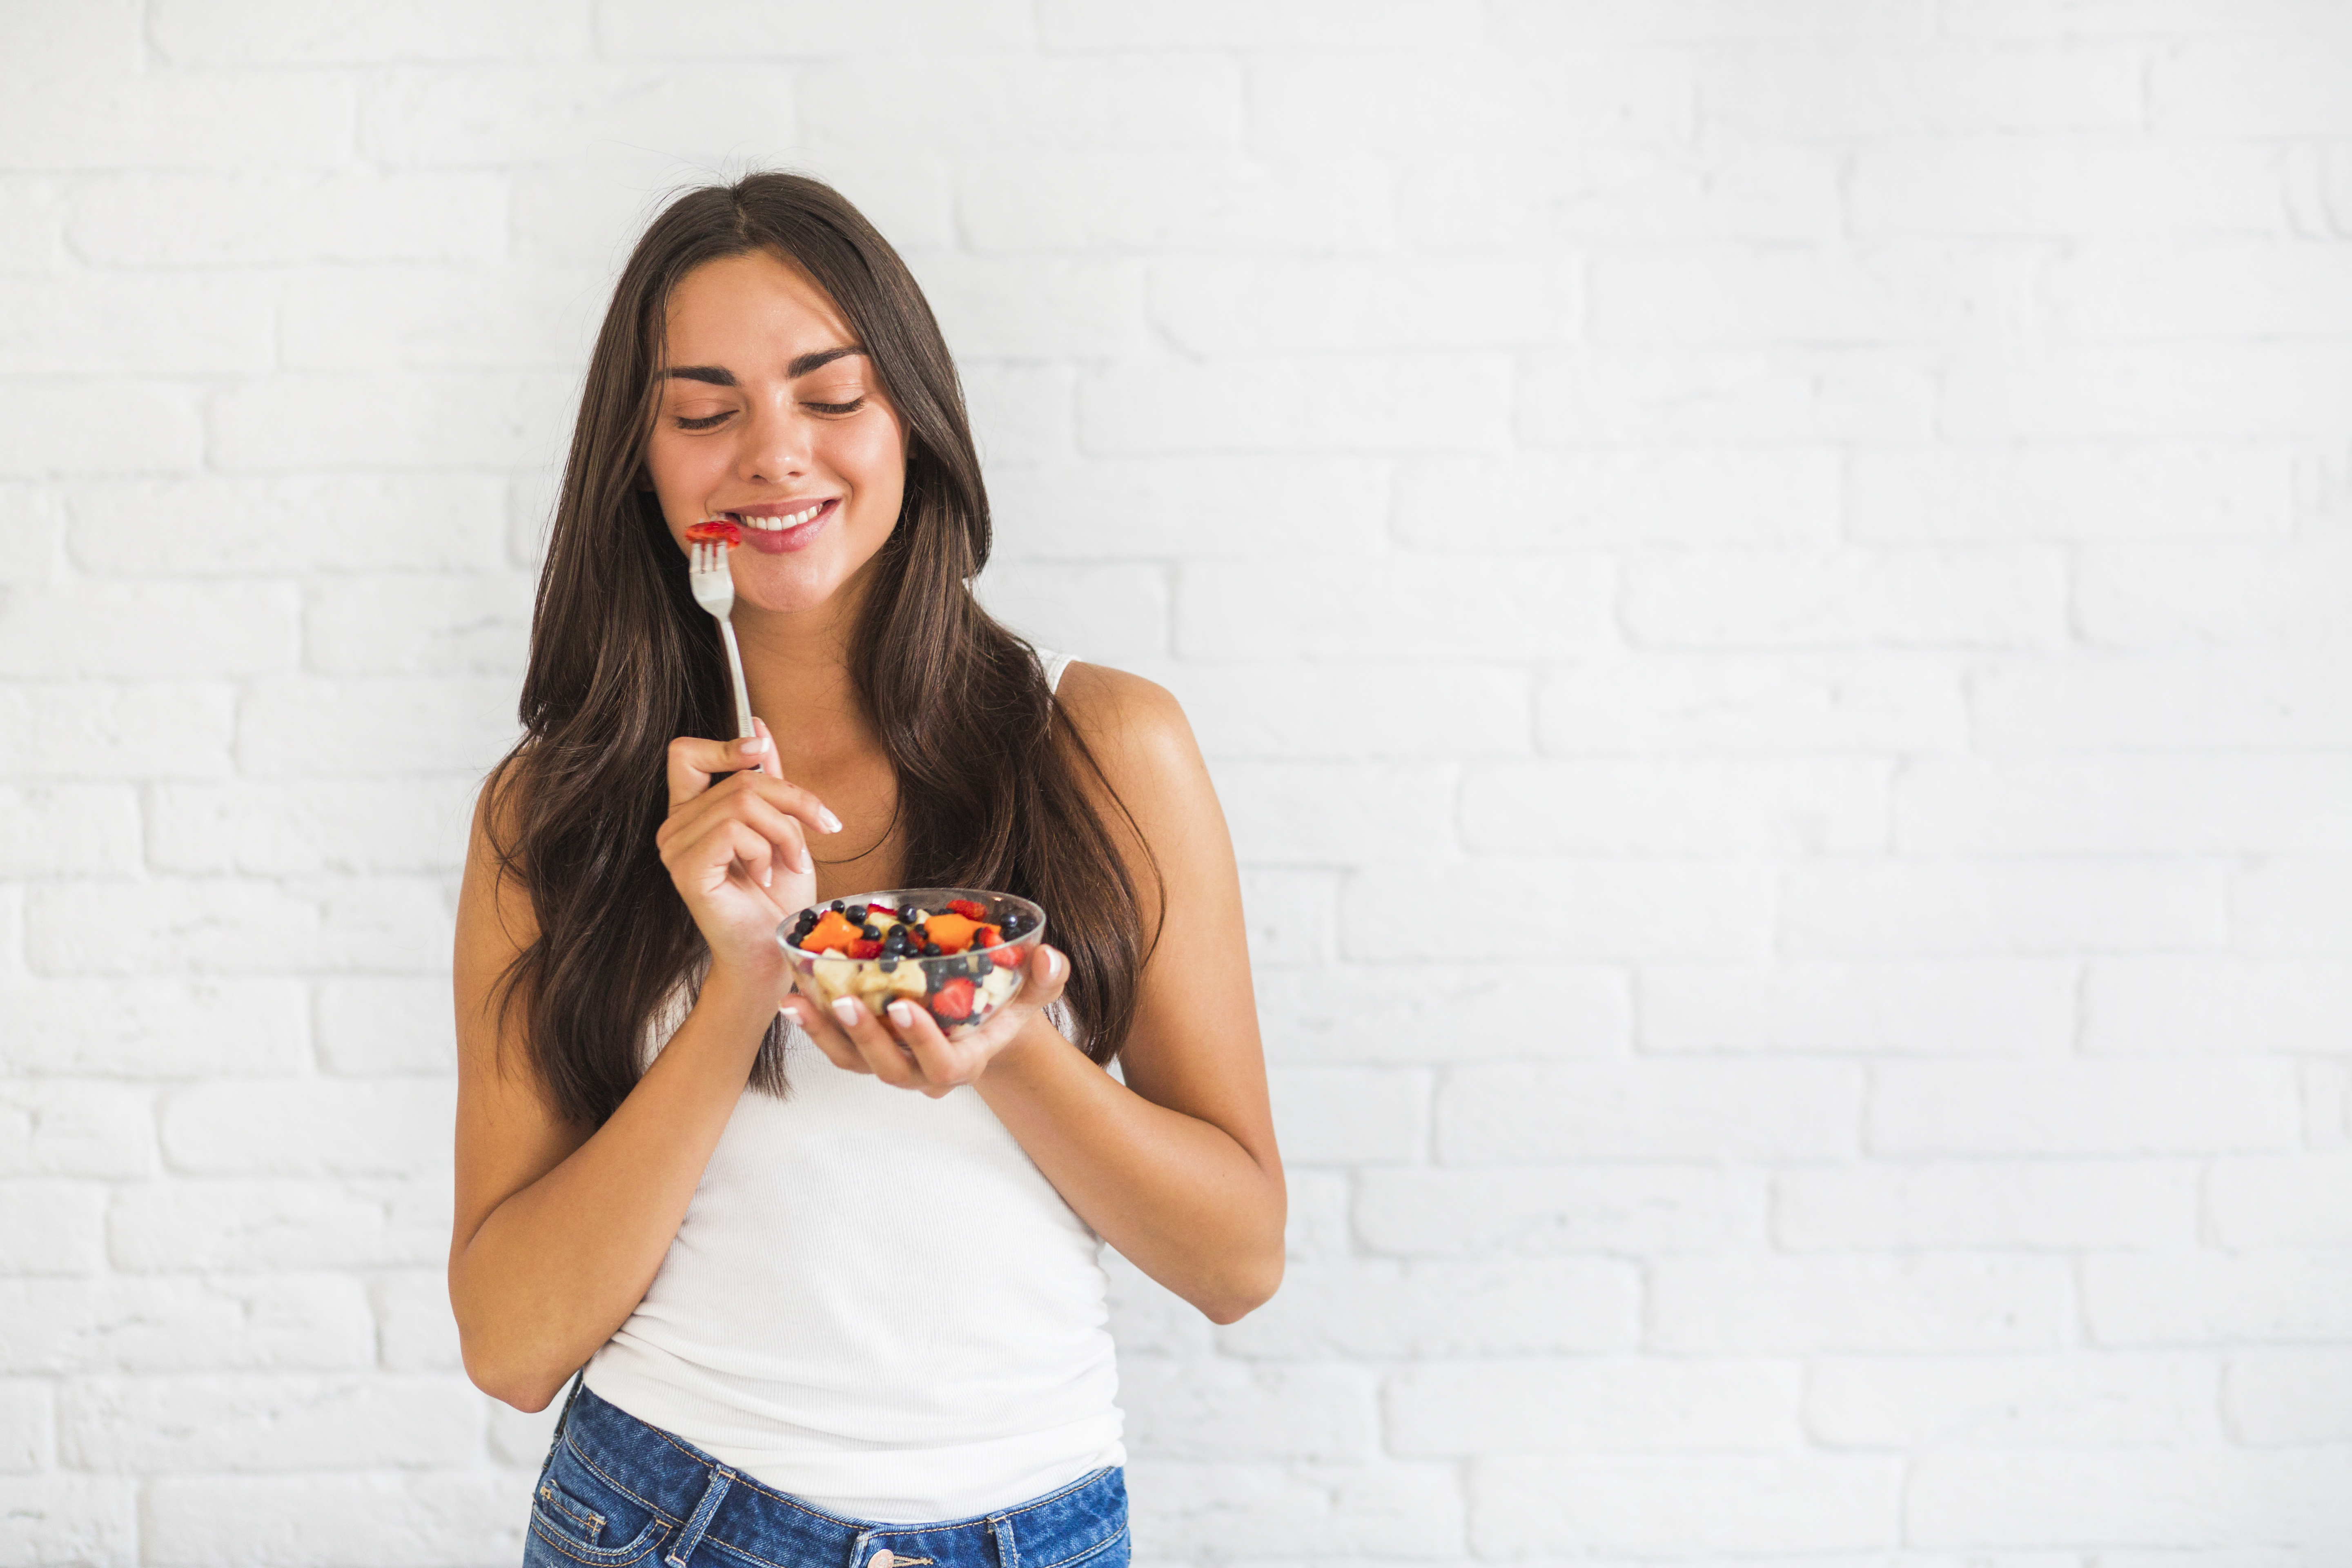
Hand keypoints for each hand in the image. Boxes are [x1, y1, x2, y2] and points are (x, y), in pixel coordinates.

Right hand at [656, 719, 839, 987]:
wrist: (772, 952)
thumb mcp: (783, 828)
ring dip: (784, 832)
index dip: (723, 744)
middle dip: (792, 801)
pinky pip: (732, 832)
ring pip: (741, 802)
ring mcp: (675, 849)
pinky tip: (766, 877)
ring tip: (791, 863)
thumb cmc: (778, 899)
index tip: (760, 751)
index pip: (685, 754)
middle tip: (819, 831)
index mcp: (692, 813)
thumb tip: (758, 728)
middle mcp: (675, 827)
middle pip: (738, 779)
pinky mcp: (685, 870)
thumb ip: (767, 780)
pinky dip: (764, 851)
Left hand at [779, 946, 1069, 1097]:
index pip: (944, 1066)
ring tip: (798, 1003)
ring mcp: (894, 1064)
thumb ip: (1046, 977)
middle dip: (866, 1037)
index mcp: (966, 1060)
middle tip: (842, 1001)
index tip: (904, 1006)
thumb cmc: (1006, 1004)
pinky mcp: (867, 1053)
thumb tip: (1049, 955)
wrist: (981, 1022)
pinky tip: (796, 997)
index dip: (923, 1042)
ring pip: (854, 1063)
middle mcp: (925, 1073)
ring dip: (825, 1035)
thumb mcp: (1032, 991)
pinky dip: (814, 1027)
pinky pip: (837, 1049)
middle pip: (891, 1070)